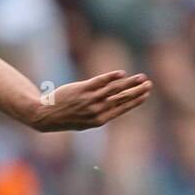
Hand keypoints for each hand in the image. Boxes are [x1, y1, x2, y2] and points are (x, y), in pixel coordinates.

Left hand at [31, 72, 151, 131]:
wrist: (46, 115)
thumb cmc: (66, 118)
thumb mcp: (85, 121)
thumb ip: (101, 114)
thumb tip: (115, 105)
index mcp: (99, 120)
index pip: (122, 108)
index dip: (135, 101)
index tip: (146, 95)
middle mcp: (96, 110)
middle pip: (121, 99)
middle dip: (137, 91)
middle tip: (149, 84)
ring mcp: (90, 99)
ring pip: (114, 90)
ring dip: (129, 83)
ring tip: (141, 77)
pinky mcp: (82, 89)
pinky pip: (99, 82)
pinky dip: (111, 77)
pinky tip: (121, 73)